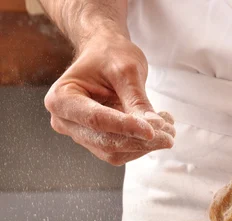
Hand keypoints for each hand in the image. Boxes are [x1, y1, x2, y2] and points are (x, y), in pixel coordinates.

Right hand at [44, 31, 174, 165]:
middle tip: (170, 133)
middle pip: (105, 141)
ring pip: (114, 152)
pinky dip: (142, 144)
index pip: (96, 119)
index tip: (154, 130)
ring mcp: (80, 134)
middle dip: (140, 140)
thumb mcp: (126, 70)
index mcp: (61, 98)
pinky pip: (121, 152)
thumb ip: (136, 99)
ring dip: (145, 145)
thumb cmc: (110, 56)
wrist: (105, 56)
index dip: (126, 127)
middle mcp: (65, 121)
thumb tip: (153, 126)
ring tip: (168, 126)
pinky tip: (159, 129)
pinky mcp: (96, 141)